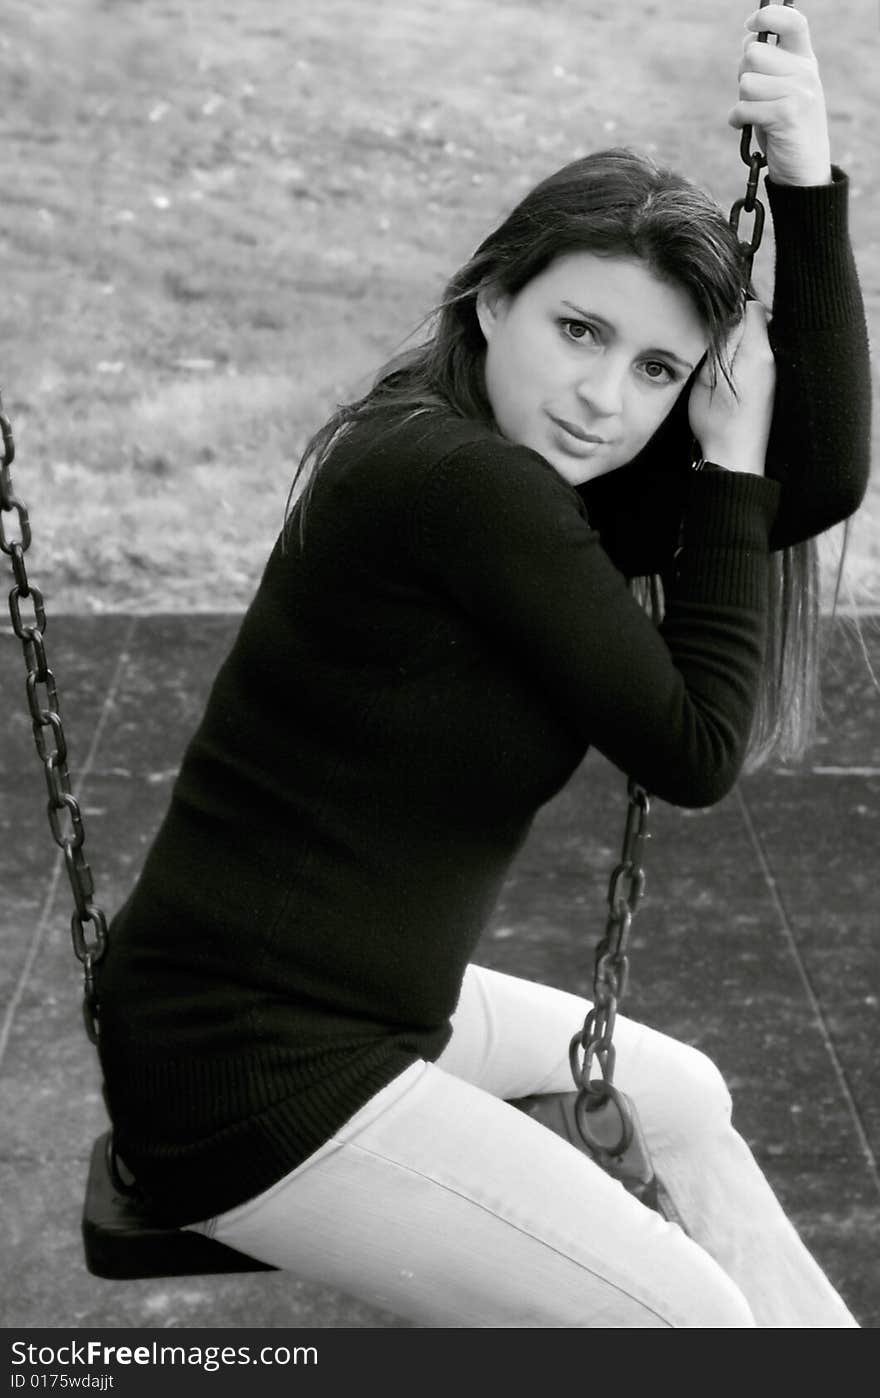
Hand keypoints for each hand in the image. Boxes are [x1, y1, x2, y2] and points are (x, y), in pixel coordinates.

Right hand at [687, 301, 775, 474]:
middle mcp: (769, 359)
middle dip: (734, 326)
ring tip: (717, 362)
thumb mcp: (708, 378)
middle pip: (756, 322)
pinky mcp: (767, 385)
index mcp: (756, 352)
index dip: (731, 309)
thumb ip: (720, 343)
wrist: (734, 457)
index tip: (714, 323)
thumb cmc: (718, 422)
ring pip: (753, 341)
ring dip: (736, 344)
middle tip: (712, 343)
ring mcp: (770, 373)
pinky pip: (754, 358)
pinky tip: (727, 375)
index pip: (753, 308)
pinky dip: (740, 359)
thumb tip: (728, 315)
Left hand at [728, 4, 831, 186]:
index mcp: (805, 61)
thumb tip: (747, 39)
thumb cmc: (784, 129)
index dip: (769, 16)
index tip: (750, 25)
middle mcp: (805, 72)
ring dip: (741, 101)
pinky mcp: (786, 115)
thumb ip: (767, 65)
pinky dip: (737, 120)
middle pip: (753, 53)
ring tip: (755, 116)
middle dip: (743, 75)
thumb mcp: (779, 91)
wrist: (804, 171)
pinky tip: (747, 128)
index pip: (793, 21)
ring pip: (745, 82)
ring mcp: (799, 92)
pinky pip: (743, 107)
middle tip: (755, 97)